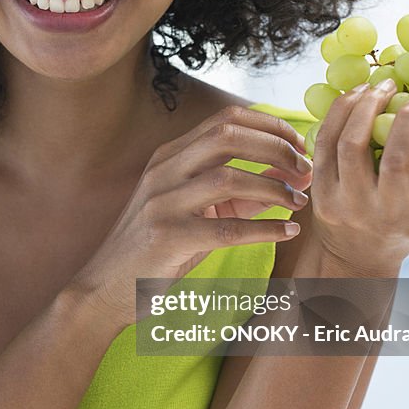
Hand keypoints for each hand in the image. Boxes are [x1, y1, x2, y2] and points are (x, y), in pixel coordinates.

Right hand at [67, 105, 313, 329]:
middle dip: (275, 148)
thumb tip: (289, 176)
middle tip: (304, 169)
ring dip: (273, 188)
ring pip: (229, 178)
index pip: (225, 121)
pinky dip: (264, 229)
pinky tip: (286, 231)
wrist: (105, 288)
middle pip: (228, 136)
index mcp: (170, 156)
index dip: (268, 126)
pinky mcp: (167, 238)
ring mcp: (162, 202)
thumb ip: (239, 192)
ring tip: (298, 202)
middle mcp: (164, 171)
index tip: (298, 144)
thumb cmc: (157, 248)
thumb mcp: (195, 210)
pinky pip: (226, 229)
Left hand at [306, 81, 408, 274]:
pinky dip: (339, 113)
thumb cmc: (406, 220)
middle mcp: (387, 217)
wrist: (357, 253)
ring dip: (365, 106)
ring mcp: (349, 206)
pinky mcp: (321, 192)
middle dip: (406, 118)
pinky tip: (355, 97)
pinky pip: (325, 142)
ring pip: (350, 144)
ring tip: (378, 88)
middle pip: (396, 160)